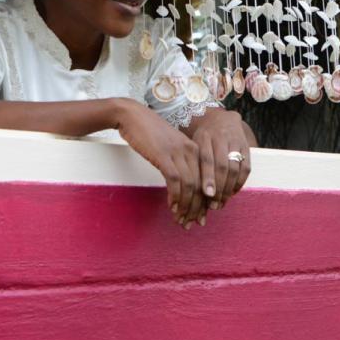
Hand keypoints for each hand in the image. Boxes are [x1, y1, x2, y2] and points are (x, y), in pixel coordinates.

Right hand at [115, 99, 206, 226]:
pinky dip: (176, 197)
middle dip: (198, 208)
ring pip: (190, 186)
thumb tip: (184, 186)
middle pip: (201, 186)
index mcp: (195, 149)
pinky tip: (172, 207)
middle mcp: (190, 151)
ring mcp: (178, 153)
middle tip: (193, 223)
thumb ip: (180, 163)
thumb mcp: (171, 147)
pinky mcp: (164, 156)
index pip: (207, 180)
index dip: (205, 201)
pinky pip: (175, 181)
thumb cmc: (149, 133)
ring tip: (181, 220)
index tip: (201, 217)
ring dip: (187, 207)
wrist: (132, 116)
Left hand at [188, 108, 253, 210]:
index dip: (208, 178)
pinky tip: (232, 193)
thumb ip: (193, 162)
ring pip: (235, 168)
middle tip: (214, 205)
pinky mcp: (246, 147)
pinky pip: (246, 168)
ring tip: (222, 202)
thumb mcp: (194, 143)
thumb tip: (187, 190)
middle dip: (219, 188)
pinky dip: (240, 183)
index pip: (207, 159)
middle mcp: (221, 138)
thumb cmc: (203, 138)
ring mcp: (235, 142)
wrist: (221, 119)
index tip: (207, 194)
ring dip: (229, 189)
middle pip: (222, 166)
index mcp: (204, 137)